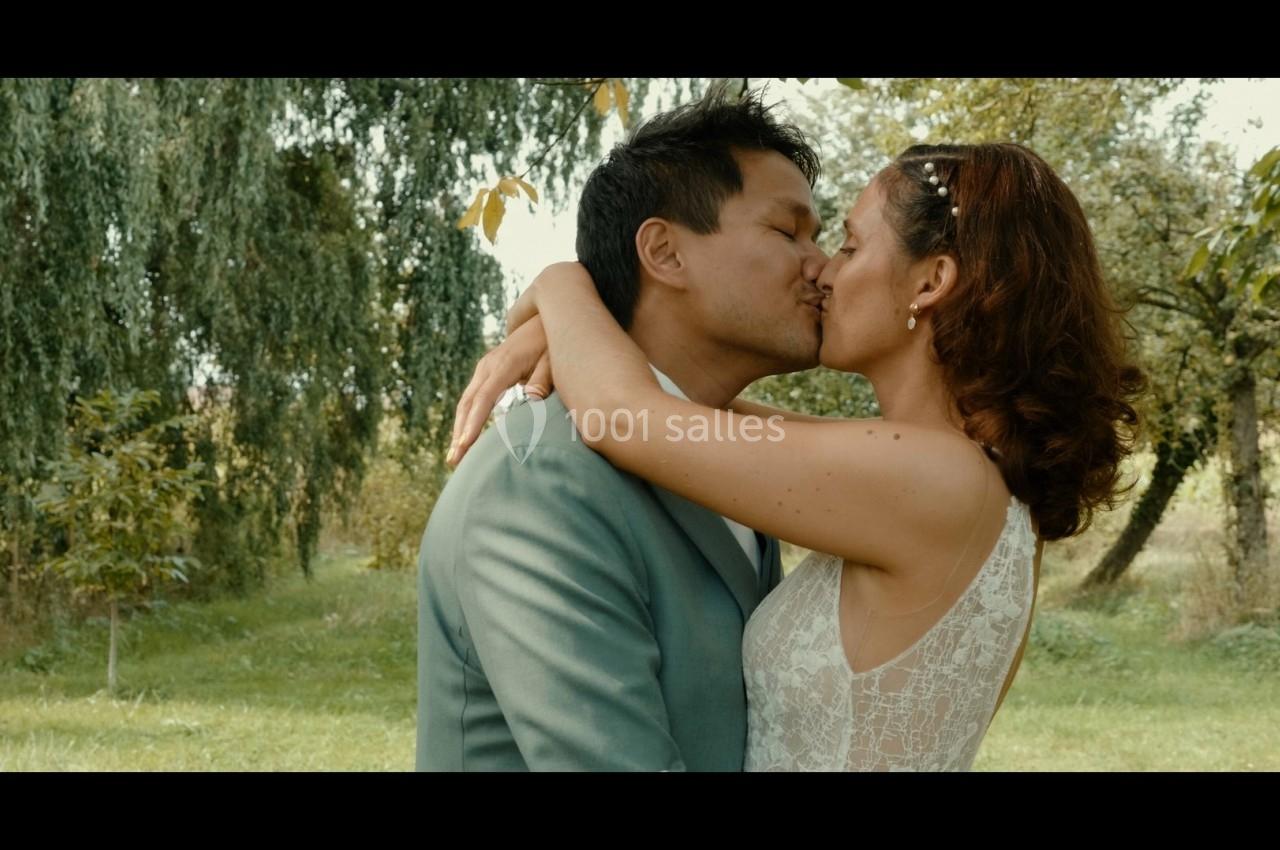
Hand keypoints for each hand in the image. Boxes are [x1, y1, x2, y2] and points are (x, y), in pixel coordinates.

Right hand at [447, 316, 552, 466]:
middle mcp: (488, 366)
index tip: (465, 444)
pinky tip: (464, 439)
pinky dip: (467, 419)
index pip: (485, 398)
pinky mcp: (487, 373)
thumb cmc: (552, 344)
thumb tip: (532, 400)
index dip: (474, 422)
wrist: (544, 320)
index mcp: (503, 365)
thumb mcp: (553, 359)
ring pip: (466, 402)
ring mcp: (485, 368)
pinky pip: (473, 398)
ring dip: (459, 429)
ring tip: (454, 457)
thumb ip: (542, 379)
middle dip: (459, 432)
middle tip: (454, 460)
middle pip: (468, 403)